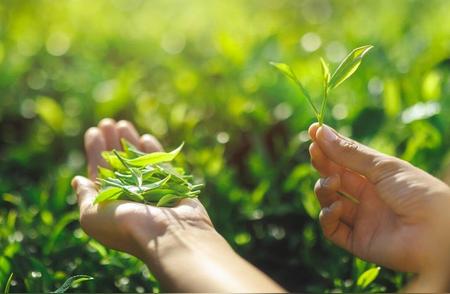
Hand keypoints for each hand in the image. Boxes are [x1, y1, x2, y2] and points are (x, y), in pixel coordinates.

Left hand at [72, 118, 283, 291]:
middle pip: (118, 164)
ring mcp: (152, 189)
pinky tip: (145, 137)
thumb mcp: (92, 216)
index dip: (95, 151)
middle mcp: (130, 196)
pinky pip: (160, 163)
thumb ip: (84, 197)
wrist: (169, 236)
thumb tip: (78, 180)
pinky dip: (153, 150)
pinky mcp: (172, 185)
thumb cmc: (127, 228)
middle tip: (107, 122)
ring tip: (123, 124)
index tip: (93, 132)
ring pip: (138, 160)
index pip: (99, 173)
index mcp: (110, 204)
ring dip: (130, 142)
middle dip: (111, 143)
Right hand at [309, 123, 449, 289]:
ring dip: (324, 189)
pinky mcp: (358, 242)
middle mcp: (369, 198)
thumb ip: (349, 153)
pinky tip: (335, 206)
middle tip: (314, 152)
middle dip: (323, 165)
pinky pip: (333, 229)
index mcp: (378, 178)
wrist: (439, 232)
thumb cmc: (418, 192)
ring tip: (332, 182)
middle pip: (335, 179)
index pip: (346, 161)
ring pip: (330, 202)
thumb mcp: (383, 167)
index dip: (329, 148)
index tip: (313, 132)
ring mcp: (363, 220)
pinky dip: (327, 216)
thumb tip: (321, 132)